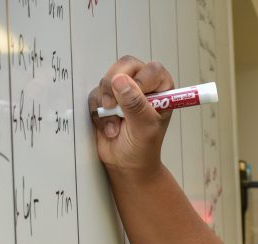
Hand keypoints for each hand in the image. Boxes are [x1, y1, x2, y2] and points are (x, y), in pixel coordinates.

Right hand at [87, 56, 173, 175]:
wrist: (125, 164)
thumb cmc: (142, 148)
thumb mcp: (144, 128)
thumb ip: (135, 105)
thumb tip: (121, 81)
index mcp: (161, 89)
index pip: (151, 69)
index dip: (140, 81)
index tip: (134, 99)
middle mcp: (143, 85)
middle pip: (125, 65)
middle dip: (115, 88)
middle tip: (115, 107)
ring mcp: (123, 90)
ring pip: (108, 80)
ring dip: (107, 105)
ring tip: (116, 125)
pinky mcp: (106, 98)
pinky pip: (95, 94)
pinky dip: (98, 112)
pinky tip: (108, 127)